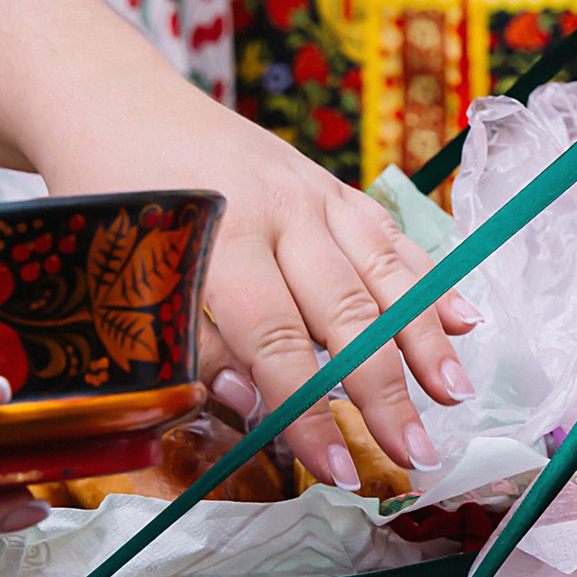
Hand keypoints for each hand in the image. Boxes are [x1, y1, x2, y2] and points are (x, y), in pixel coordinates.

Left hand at [46, 94, 478, 487]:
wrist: (117, 106)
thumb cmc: (114, 203)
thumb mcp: (126, 278)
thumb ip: (192, 345)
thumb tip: (254, 405)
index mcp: (222, 241)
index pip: (278, 346)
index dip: (311, 415)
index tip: (339, 470)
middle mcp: (281, 214)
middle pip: (347, 314)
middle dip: (387, 390)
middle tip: (417, 452)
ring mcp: (313, 194)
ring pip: (384, 273)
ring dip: (426, 338)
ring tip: (454, 393)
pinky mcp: (329, 184)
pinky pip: (389, 236)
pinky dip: (429, 278)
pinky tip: (462, 317)